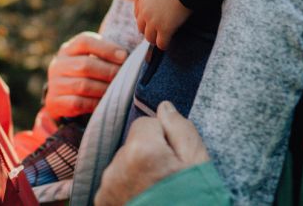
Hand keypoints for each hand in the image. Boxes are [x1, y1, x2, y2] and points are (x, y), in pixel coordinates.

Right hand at [44, 31, 128, 119]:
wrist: (62, 95)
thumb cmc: (84, 73)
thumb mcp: (90, 58)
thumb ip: (105, 54)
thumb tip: (128, 57)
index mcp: (68, 48)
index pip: (85, 41)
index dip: (106, 48)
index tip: (124, 56)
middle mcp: (58, 64)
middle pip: (85, 65)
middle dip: (109, 71)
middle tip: (124, 76)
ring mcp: (55, 83)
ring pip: (82, 85)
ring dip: (104, 88)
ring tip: (117, 89)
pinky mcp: (55, 102)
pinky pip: (78, 103)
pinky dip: (95, 103)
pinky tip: (105, 102)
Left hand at [95, 102, 209, 205]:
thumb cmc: (193, 201)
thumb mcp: (199, 165)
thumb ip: (181, 130)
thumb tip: (164, 107)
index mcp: (141, 151)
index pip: (146, 123)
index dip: (164, 138)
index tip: (175, 160)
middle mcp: (116, 167)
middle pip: (133, 145)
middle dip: (149, 156)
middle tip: (169, 181)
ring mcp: (107, 190)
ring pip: (123, 167)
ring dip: (137, 175)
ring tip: (158, 196)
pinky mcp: (104, 205)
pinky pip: (115, 187)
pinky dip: (128, 192)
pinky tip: (145, 203)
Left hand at [134, 0, 191, 49]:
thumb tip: (160, 2)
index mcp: (141, 0)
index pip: (138, 15)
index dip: (146, 19)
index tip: (152, 21)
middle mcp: (144, 12)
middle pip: (141, 28)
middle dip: (149, 30)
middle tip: (157, 31)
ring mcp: (153, 22)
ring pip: (149, 38)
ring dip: (156, 39)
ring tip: (163, 38)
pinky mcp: (165, 29)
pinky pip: (161, 43)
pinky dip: (164, 45)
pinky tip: (169, 42)